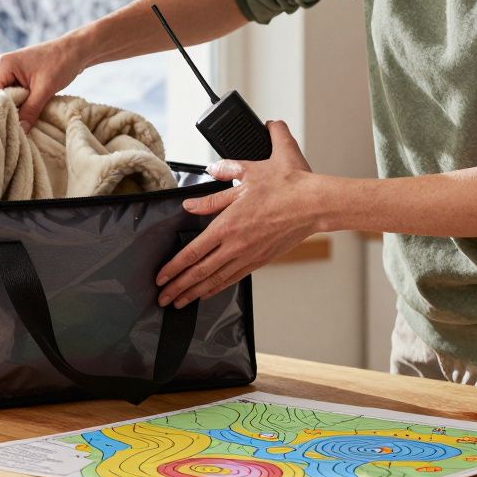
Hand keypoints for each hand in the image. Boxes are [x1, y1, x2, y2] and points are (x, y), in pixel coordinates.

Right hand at [0, 36, 85, 130]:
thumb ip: (30, 111)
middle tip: (2, 133)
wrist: (75, 50)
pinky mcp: (12, 77)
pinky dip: (10, 106)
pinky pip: (5, 95)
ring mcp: (4, 72)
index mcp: (2, 65)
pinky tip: (15, 119)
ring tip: (9, 128)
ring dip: (3, 111)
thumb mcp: (45, 89)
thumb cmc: (61, 63)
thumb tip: (20, 131)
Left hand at [156, 120, 324, 307]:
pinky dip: (218, 287)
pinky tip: (209, 292)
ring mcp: (249, 255)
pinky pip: (234, 277)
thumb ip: (217, 185)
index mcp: (227, 225)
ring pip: (216, 279)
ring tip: (179, 302)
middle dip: (178, 287)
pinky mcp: (261, 259)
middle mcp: (236, 245)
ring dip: (195, 292)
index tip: (160, 277)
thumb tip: (193, 199)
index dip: (173, 267)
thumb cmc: (286, 185)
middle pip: (200, 272)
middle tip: (161, 298)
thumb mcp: (247, 174)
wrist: (315, 202)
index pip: (192, 252)